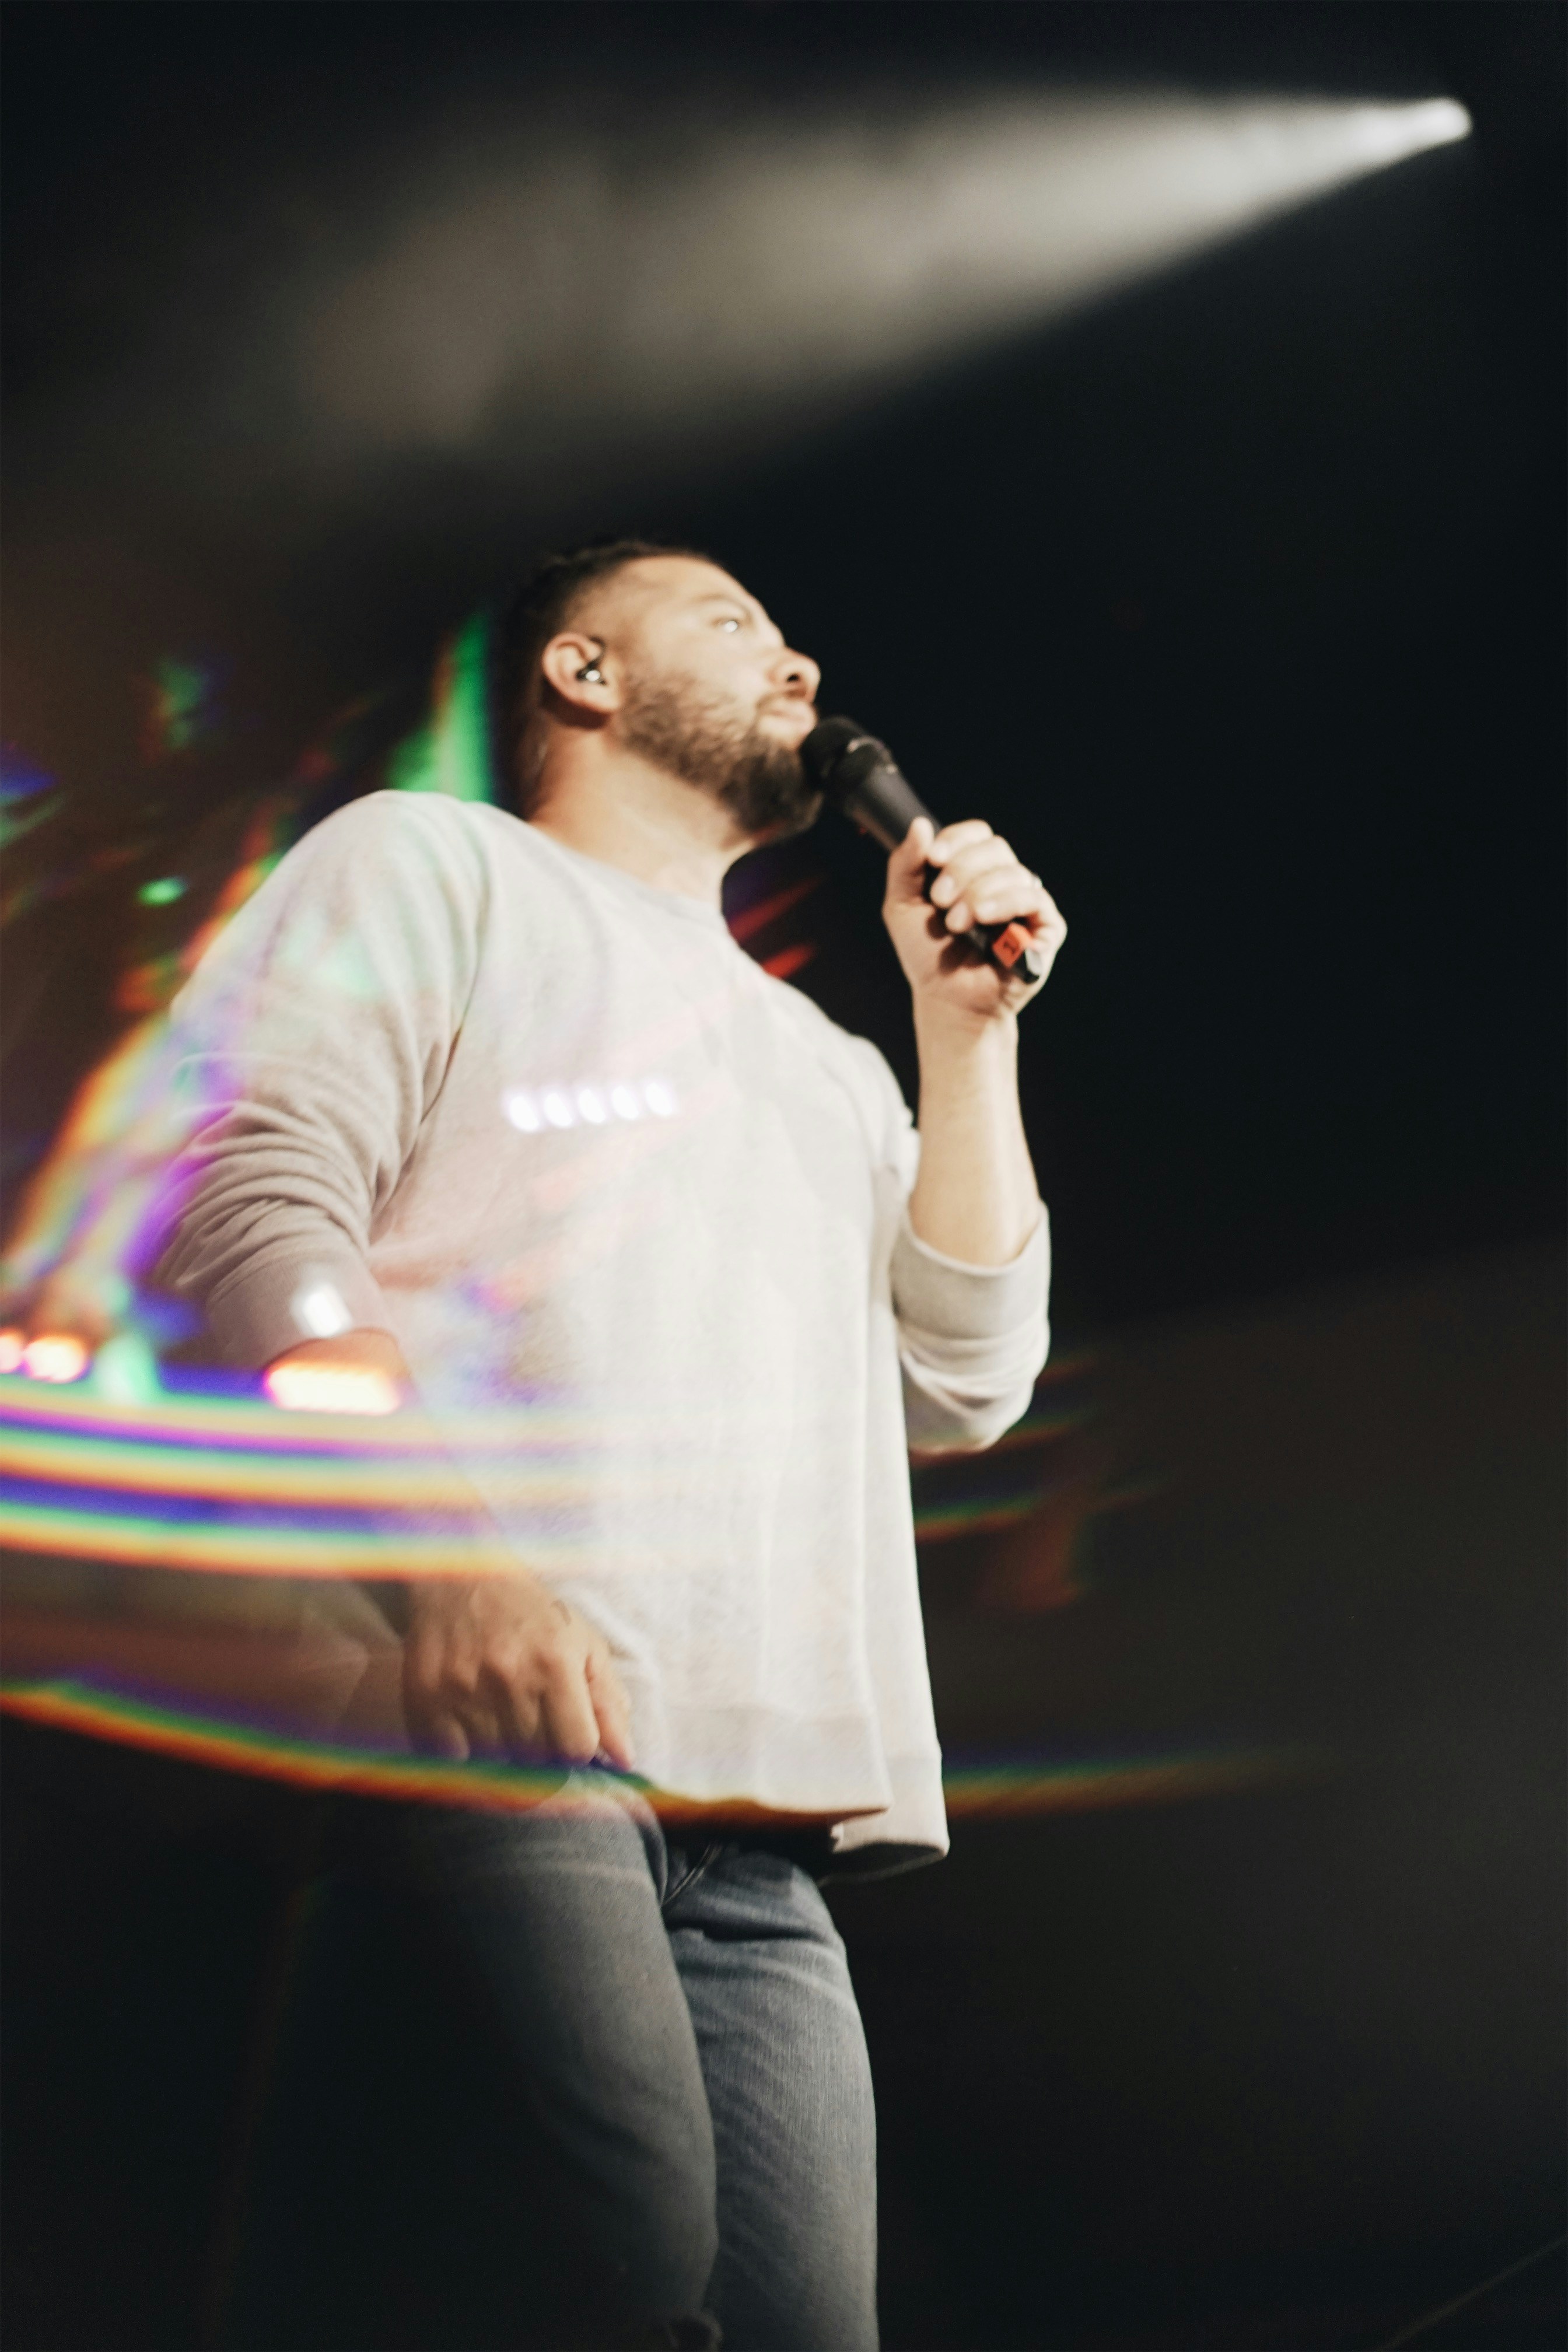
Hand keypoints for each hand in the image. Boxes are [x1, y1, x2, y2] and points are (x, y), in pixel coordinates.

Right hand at [403, 1571, 635, 1769]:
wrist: (459, 1577)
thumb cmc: (531, 1615)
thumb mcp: (584, 1644)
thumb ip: (609, 1702)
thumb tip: (624, 1759)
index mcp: (555, 1663)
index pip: (576, 1749)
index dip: (576, 1751)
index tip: (567, 1738)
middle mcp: (509, 1677)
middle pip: (535, 1761)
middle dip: (540, 1752)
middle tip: (532, 1723)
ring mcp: (462, 1689)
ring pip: (495, 1763)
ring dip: (502, 1751)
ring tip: (500, 1717)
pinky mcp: (424, 1697)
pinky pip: (450, 1758)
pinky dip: (462, 1752)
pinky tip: (469, 1722)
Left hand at [883, 817, 1065, 1023]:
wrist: (946, 1000)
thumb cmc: (927, 956)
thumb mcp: (902, 907)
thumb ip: (905, 865)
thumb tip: (919, 824)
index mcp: (973, 871)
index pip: (976, 835)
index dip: (956, 840)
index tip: (933, 859)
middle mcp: (1003, 881)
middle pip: (994, 848)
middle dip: (962, 870)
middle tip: (940, 902)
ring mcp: (1026, 903)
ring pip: (1012, 871)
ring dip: (978, 893)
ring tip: (956, 924)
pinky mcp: (1046, 927)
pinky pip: (1034, 898)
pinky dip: (1006, 902)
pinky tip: (985, 917)